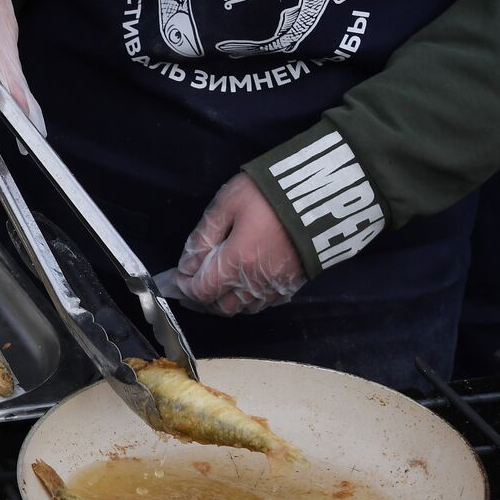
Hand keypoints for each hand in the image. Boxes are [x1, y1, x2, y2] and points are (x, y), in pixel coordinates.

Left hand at [170, 173, 306, 315]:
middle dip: (201, 299)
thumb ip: (203, 237)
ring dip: (223, 302)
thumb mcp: (227, 204)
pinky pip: (265, 304)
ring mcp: (278, 285)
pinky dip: (247, 301)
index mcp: (237, 262)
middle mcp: (257, 282)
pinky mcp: (295, 283)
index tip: (175, 278)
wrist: (324, 191)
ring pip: (243, 308)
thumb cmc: (271, 193)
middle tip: (190, 284)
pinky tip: (241, 287)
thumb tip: (187, 266)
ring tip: (213, 286)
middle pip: (221, 307)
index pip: (202, 290)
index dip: (184, 287)